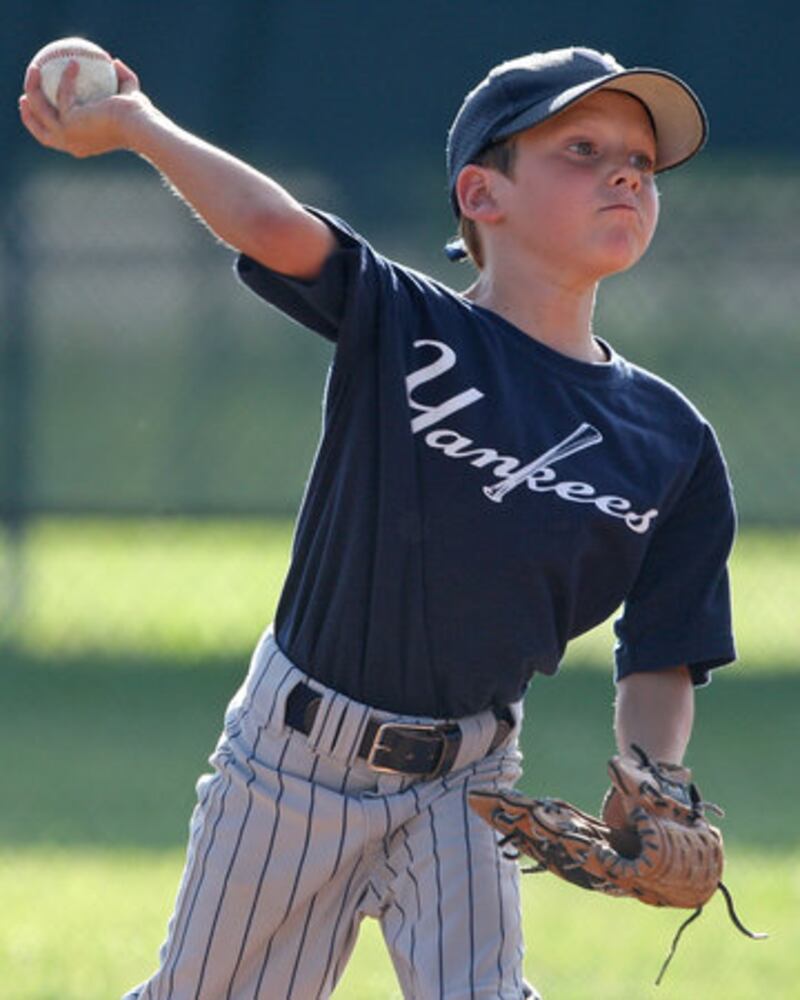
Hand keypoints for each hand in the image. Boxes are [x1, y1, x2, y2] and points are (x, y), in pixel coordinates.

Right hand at [19, 58, 153, 157]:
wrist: (140, 128)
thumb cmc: (139, 118)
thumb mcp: (130, 97)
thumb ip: (123, 80)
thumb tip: (115, 62)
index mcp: (82, 144)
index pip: (57, 138)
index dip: (43, 124)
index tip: (37, 106)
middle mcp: (72, 144)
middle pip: (40, 132)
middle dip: (29, 114)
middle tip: (24, 95)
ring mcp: (68, 136)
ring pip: (40, 111)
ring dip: (33, 88)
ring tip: (35, 68)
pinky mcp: (69, 123)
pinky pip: (63, 94)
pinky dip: (66, 78)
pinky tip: (73, 64)